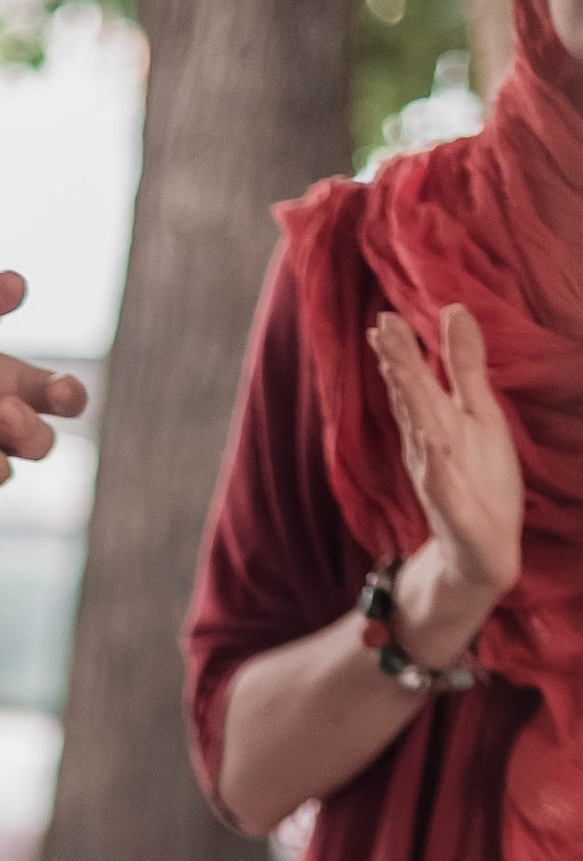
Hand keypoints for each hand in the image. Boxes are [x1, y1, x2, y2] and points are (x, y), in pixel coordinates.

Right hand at [370, 304, 520, 637]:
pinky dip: (436, 465)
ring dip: (409, 407)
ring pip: (422, 437)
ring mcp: (438, 480)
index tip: (384, 318)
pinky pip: (443, 485)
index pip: (413, 382)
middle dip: (398, 367)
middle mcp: (429, 448)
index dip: (399, 351)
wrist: (480, 552)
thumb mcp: (479, 414)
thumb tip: (454, 308)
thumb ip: (464, 365)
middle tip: (380, 331)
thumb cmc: (479, 481)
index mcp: (435, 422)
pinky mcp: (455, 512)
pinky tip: (432, 442)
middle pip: (412, 401)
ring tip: (399, 373)